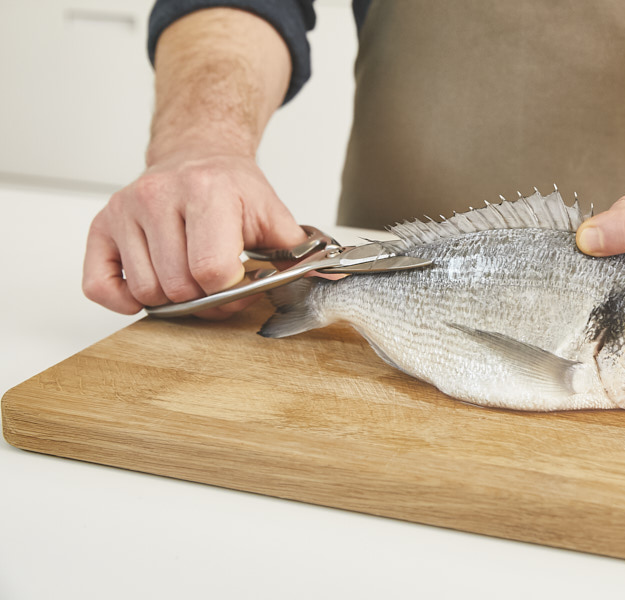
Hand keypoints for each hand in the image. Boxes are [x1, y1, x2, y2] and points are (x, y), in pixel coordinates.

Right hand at [82, 152, 307, 318]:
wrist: (198, 153)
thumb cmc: (234, 188)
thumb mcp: (274, 213)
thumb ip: (300, 253)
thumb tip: (333, 282)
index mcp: (208, 192)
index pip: (212, 271)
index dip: (231, 291)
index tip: (242, 283)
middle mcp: (159, 197)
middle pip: (179, 287)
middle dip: (205, 298)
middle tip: (219, 283)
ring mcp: (125, 211)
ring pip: (146, 291)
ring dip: (172, 298)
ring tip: (190, 275)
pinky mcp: (101, 225)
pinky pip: (97, 284)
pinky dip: (121, 300)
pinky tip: (148, 291)